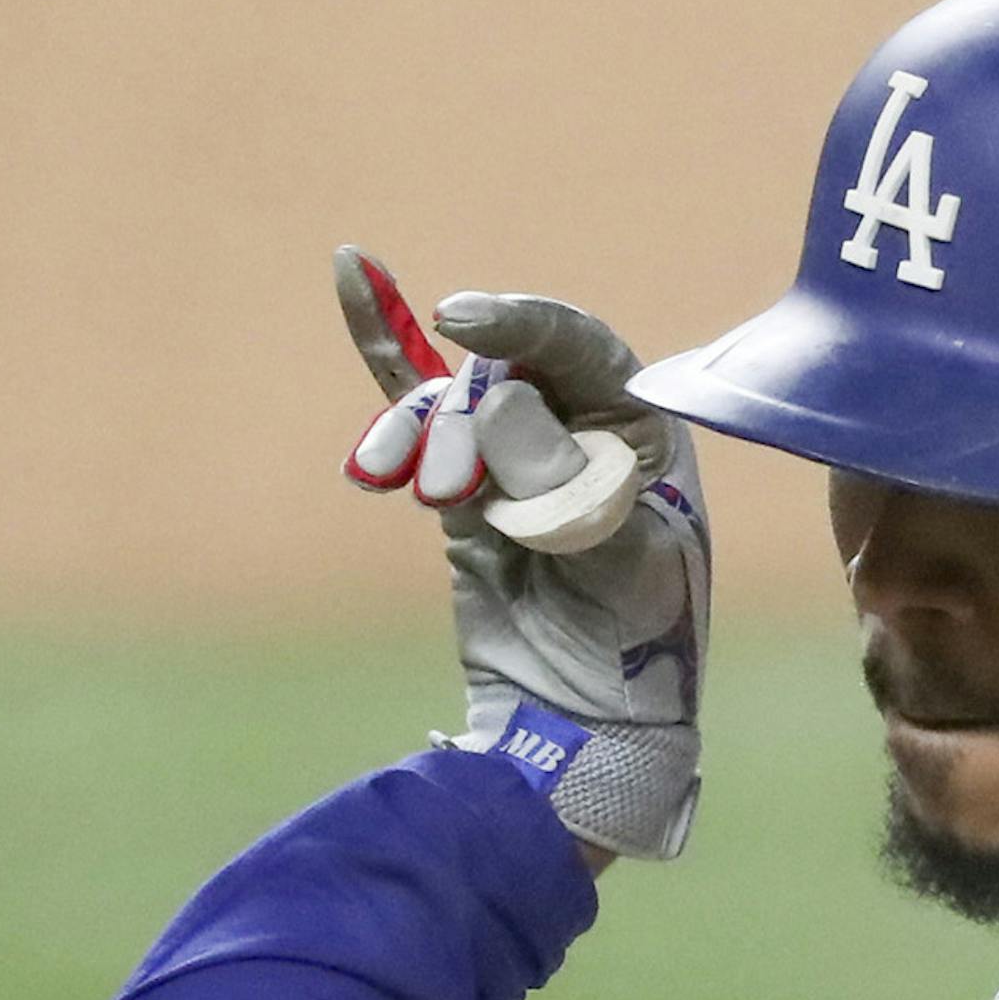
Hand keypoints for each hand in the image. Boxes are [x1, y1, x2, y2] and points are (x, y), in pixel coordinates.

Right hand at [335, 248, 709, 860]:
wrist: (584, 723)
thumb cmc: (631, 649)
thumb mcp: (619, 569)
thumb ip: (566, 488)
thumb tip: (500, 403)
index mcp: (643, 434)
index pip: (580, 349)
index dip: (522, 325)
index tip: (463, 321)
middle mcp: (585, 429)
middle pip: (505, 374)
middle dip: (464, 418)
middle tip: (447, 486)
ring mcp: (521, 454)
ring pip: (454, 405)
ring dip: (421, 437)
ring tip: (409, 490)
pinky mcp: (468, 488)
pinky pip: (423, 414)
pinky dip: (388, 356)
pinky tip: (354, 276)